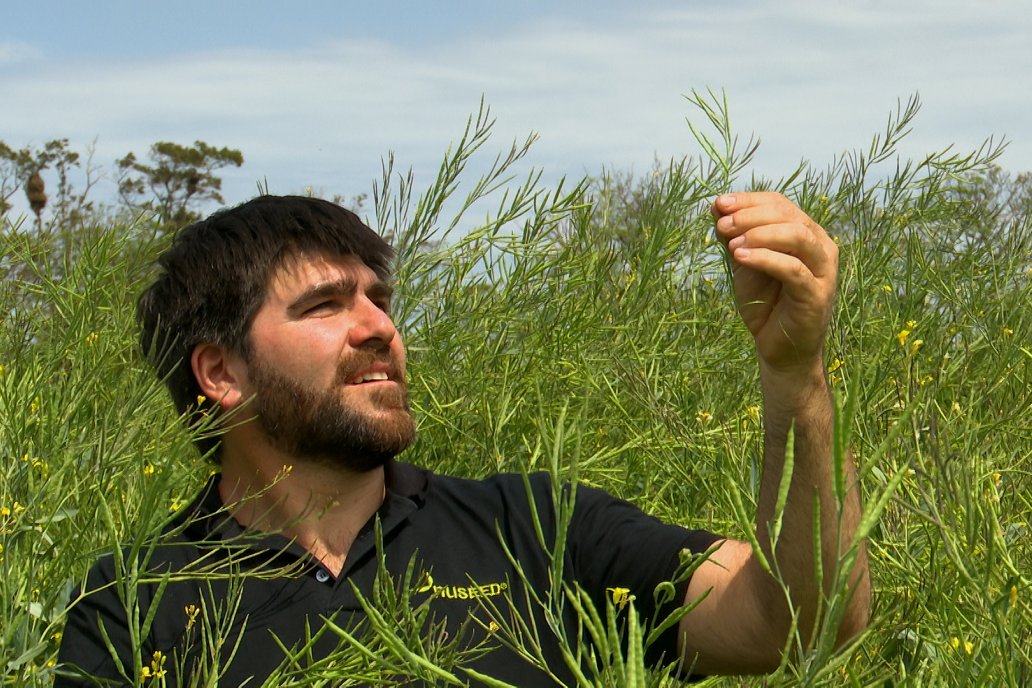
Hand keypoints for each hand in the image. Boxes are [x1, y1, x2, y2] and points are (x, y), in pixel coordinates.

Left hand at [712, 192, 837, 374]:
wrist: (778, 348)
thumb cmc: (764, 303)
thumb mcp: (743, 263)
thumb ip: (734, 235)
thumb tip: (716, 206)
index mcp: (805, 233)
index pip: (779, 204)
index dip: (749, 200)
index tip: (720, 203)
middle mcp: (820, 245)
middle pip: (788, 215)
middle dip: (750, 216)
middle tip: (722, 224)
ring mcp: (822, 269)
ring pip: (796, 236)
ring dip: (760, 234)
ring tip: (731, 243)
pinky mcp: (817, 293)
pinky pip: (793, 269)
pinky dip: (765, 258)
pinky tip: (741, 256)